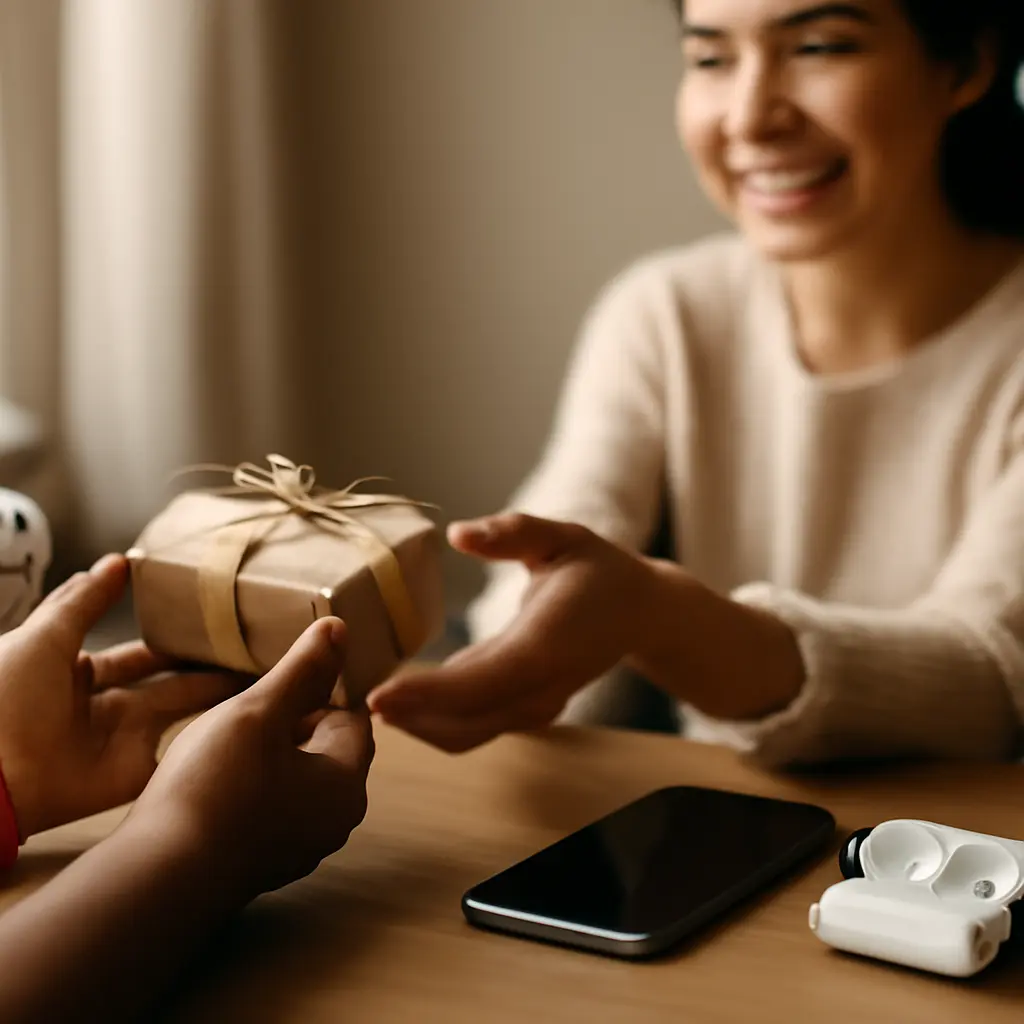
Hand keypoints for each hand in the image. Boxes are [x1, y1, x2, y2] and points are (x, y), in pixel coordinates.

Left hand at [0, 555, 240, 838]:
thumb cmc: (6, 698)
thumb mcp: (43, 636)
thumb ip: (85, 600)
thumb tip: (122, 559)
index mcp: (77, 671)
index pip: (138, 651)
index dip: (172, 636)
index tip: (214, 620)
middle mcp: (106, 704)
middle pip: (170, 679)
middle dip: (207, 664)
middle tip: (255, 646)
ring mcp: (122, 739)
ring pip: (183, 710)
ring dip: (220, 694)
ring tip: (266, 671)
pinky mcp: (134, 773)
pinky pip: (179, 754)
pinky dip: (211, 741)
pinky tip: (248, 719)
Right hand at [128, 617, 373, 898]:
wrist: (158, 880)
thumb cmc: (214, 788)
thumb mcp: (259, 712)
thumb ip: (302, 670)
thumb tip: (340, 629)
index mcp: (346, 783)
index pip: (352, 717)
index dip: (322, 688)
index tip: (286, 672)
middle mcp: (333, 822)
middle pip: (327, 749)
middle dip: (295, 719)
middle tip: (252, 699)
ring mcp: (298, 848)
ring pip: (296, 779)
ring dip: (270, 752)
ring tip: (229, 733)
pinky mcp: (261, 864)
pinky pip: (269, 808)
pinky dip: (251, 785)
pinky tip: (213, 776)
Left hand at [369, 513, 658, 751]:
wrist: (639, 614)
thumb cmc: (599, 570)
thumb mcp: (563, 537)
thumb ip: (515, 532)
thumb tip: (460, 534)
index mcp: (549, 644)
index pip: (484, 681)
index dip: (430, 695)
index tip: (379, 697)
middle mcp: (542, 686)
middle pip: (466, 721)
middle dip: (407, 718)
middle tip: (347, 702)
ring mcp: (536, 706)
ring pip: (466, 733)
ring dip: (414, 725)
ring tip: (362, 703)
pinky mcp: (525, 710)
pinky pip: (472, 727)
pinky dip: (432, 722)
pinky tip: (397, 703)